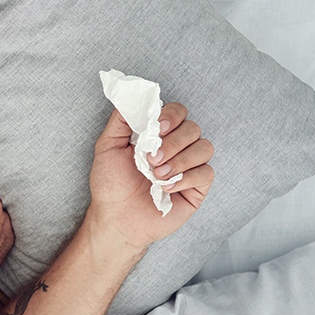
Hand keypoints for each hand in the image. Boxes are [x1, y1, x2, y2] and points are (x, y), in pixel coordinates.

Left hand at [88, 103, 214, 249]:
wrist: (115, 218)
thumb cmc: (110, 184)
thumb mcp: (107, 147)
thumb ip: (120, 120)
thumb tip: (131, 96)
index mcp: (157, 135)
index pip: (178, 112)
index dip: (171, 115)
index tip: (155, 128)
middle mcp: (177, 147)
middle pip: (193, 128)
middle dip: (172, 142)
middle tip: (151, 160)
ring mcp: (189, 167)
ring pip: (204, 148)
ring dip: (179, 160)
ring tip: (157, 175)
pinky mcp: (197, 188)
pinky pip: (206, 173)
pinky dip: (186, 178)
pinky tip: (165, 188)